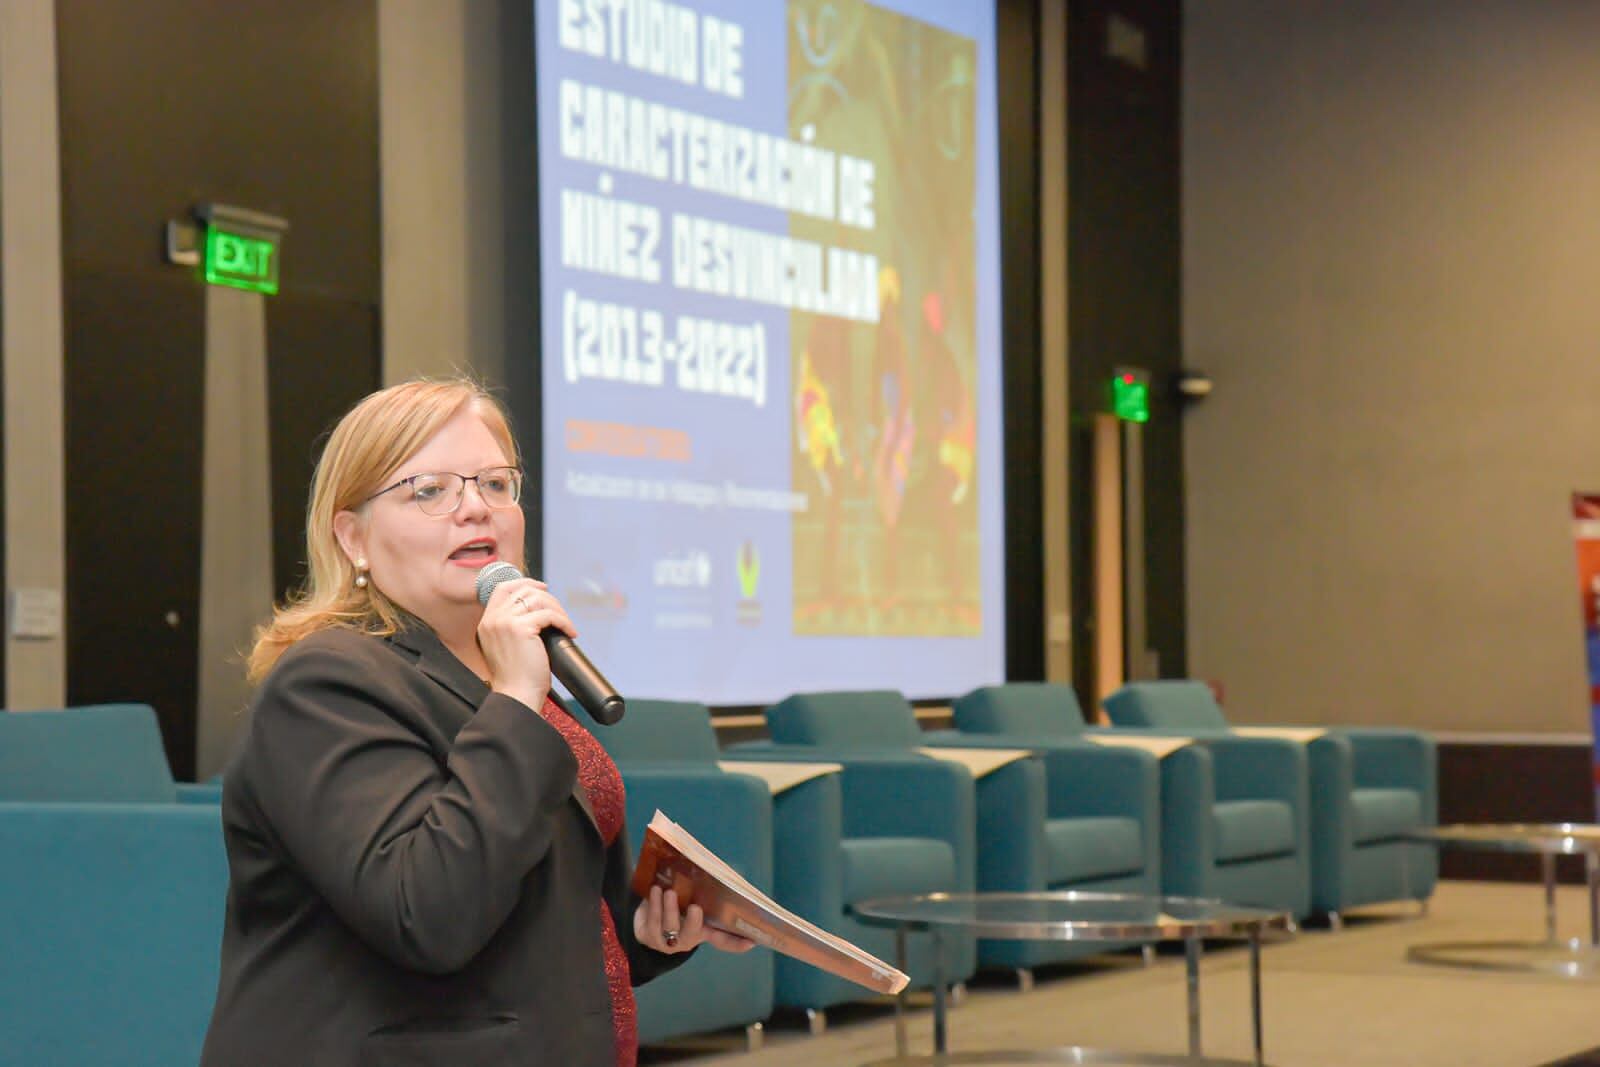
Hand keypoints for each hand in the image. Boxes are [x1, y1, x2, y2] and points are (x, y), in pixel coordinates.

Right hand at [477, 578, 576, 708]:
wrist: (516, 696)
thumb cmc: (517, 678)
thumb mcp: (507, 647)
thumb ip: (514, 627)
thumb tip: (539, 611)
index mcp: (486, 623)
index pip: (503, 589)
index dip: (524, 583)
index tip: (543, 588)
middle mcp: (492, 620)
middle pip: (522, 590)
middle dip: (546, 596)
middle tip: (560, 611)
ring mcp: (504, 622)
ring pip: (537, 599)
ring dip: (557, 609)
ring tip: (566, 625)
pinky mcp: (521, 628)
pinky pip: (549, 615)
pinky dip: (564, 621)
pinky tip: (569, 632)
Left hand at [634, 885, 755, 954]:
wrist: (642, 921)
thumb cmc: (673, 905)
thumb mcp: (687, 900)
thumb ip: (700, 892)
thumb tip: (715, 869)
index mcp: (702, 931)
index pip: (722, 940)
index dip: (736, 943)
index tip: (752, 942)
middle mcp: (687, 939)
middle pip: (693, 933)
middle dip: (693, 922)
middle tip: (695, 908)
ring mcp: (667, 942)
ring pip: (670, 927)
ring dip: (670, 909)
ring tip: (669, 892)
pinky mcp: (648, 937)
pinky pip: (652, 921)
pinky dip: (654, 905)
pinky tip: (656, 890)